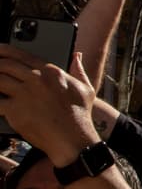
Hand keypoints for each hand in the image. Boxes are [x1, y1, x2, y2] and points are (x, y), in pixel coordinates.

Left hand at [0, 47, 97, 164]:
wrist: (72, 138)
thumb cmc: (80, 115)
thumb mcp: (86, 88)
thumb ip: (79, 70)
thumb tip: (77, 56)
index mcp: (51, 72)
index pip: (22, 55)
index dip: (5, 51)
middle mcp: (36, 80)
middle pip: (6, 65)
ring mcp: (24, 94)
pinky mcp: (15, 110)